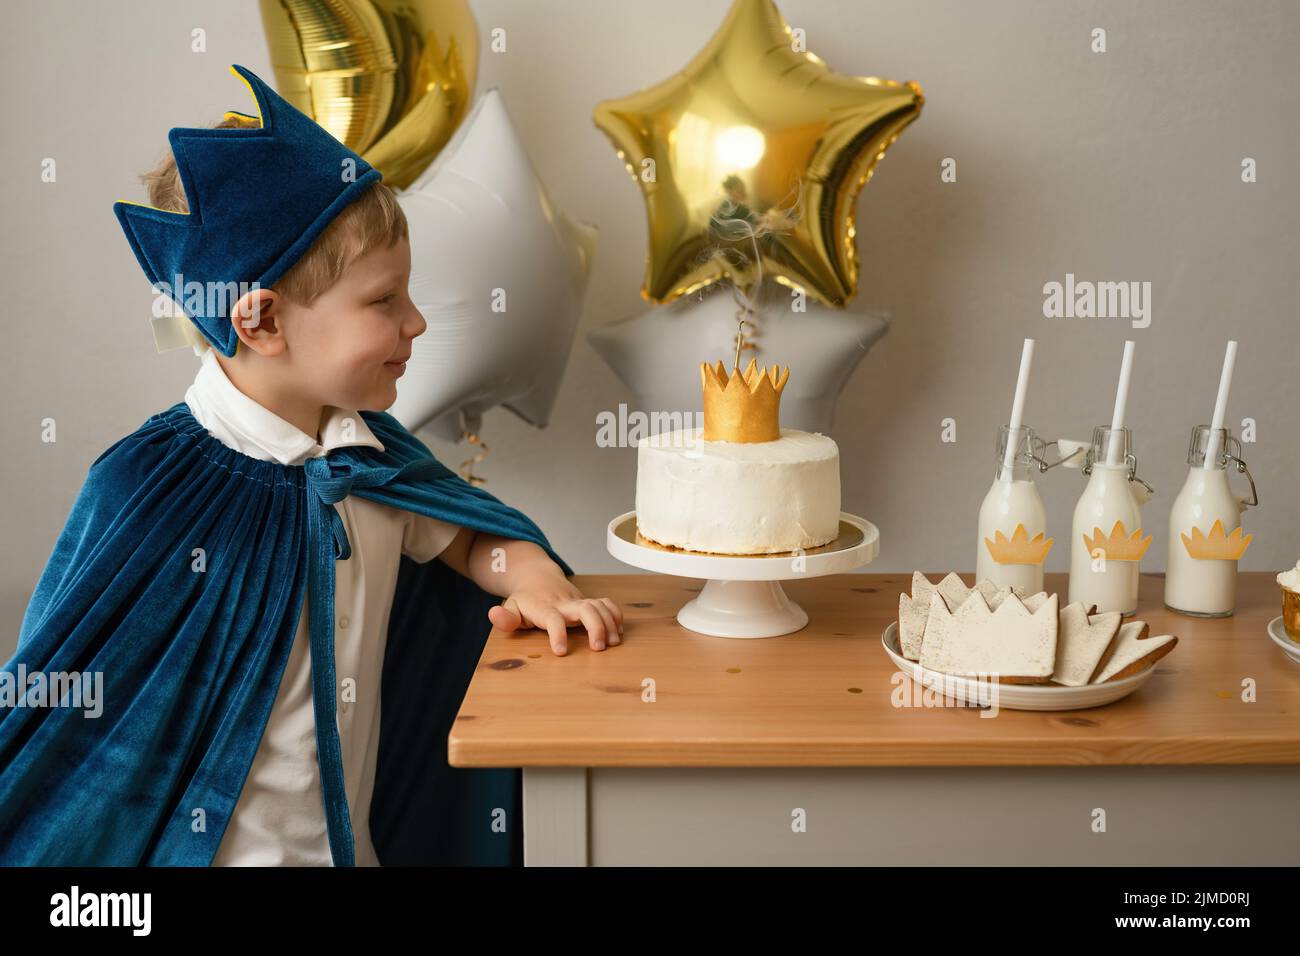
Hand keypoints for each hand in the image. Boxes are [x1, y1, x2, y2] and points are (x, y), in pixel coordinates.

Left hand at [488, 581, 624, 655]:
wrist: (537, 577)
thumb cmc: (524, 600)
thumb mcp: (510, 608)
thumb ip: (504, 617)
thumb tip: (493, 614)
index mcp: (544, 608)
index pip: (553, 619)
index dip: (558, 635)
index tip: (561, 652)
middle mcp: (564, 603)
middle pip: (586, 609)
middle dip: (596, 627)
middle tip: (599, 648)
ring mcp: (578, 600)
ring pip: (599, 606)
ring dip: (609, 623)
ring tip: (612, 643)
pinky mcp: (588, 601)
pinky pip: (606, 603)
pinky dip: (615, 615)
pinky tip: (617, 631)